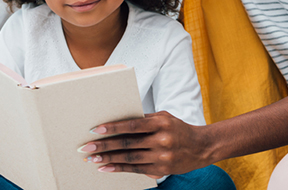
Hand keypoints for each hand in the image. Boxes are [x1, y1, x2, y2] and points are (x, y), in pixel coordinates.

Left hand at [79, 111, 212, 176]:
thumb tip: (119, 121)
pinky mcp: (161, 169)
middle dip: (104, 145)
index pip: (132, 125)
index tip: (96, 129)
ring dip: (108, 159)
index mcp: (161, 123)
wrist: (201, 147)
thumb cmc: (179, 129)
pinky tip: (106, 168)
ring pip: (129, 158)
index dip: (113, 128)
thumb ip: (144, 119)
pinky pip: (136, 169)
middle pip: (128, 143)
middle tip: (87, 147)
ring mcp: (162, 156)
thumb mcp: (164, 118)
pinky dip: (119, 168)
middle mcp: (162, 140)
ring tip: (92, 159)